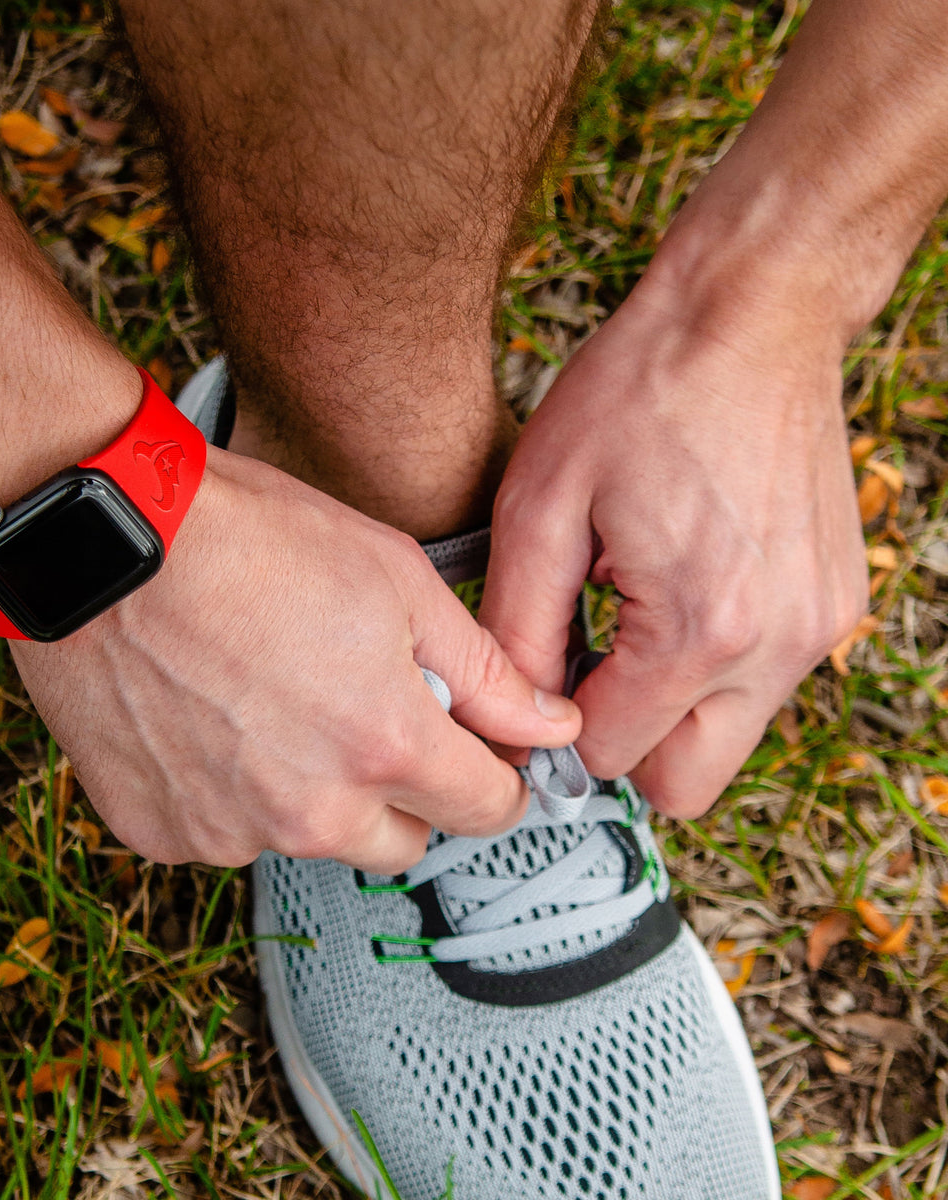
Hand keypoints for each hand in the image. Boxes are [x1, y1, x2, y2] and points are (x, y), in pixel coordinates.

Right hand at [12, 446, 580, 871]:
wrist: (103, 538)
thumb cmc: (245, 541)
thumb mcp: (394, 579)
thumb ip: (484, 671)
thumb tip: (548, 726)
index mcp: (383, 748)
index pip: (486, 810)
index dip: (494, 776)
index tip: (478, 753)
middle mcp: (310, 812)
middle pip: (401, 841)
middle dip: (402, 789)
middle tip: (362, 710)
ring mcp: (227, 830)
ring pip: (307, 834)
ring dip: (307, 789)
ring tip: (268, 697)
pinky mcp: (158, 831)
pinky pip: (223, 830)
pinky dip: (228, 791)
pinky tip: (207, 717)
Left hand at [481, 275, 867, 816]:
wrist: (750, 312)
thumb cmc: (642, 392)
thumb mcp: (540, 508)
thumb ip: (517, 629)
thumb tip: (515, 709)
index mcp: (699, 631)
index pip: (612, 757)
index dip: (557, 735)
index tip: (537, 690)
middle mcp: (777, 646)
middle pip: (686, 785)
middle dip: (625, 747)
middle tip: (584, 673)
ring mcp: (819, 627)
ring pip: (726, 735)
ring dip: (669, 704)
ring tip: (631, 612)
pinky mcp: (835, 602)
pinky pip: (762, 682)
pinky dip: (713, 663)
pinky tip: (679, 587)